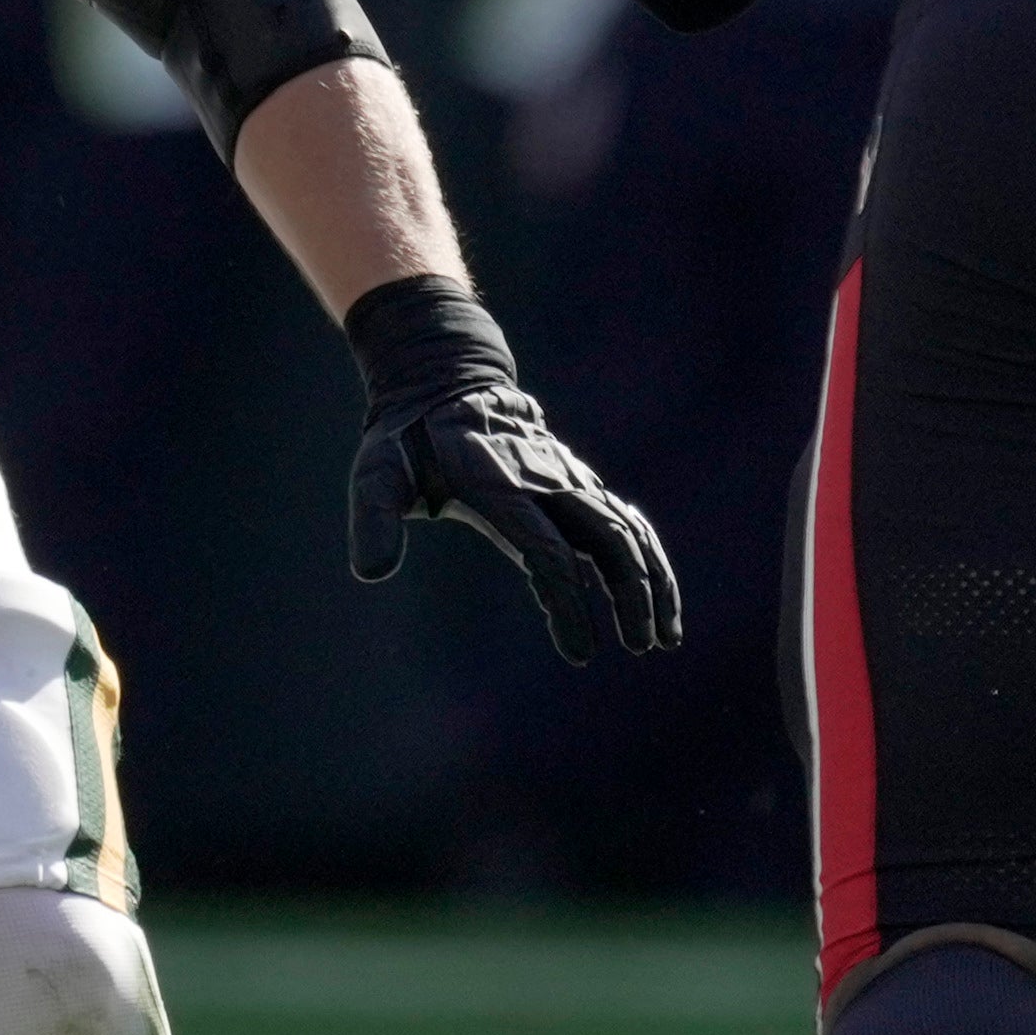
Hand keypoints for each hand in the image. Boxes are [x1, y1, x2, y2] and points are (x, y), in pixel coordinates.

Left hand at [342, 274, 682, 663]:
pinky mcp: (578, 483)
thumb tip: (371, 574)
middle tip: (642, 647)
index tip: (582, 653)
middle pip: (610, 538)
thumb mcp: (376, 473)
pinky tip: (658, 598)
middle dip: (633, 593)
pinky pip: (627, 520)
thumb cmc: (408, 438)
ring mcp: (568, 480)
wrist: (446, 381)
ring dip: (654, 580)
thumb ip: (374, 520)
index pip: (548, 552)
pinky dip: (649, 558)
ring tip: (664, 637)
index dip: (568, 604)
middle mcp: (545, 481)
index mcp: (500, 485)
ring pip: (629, 529)